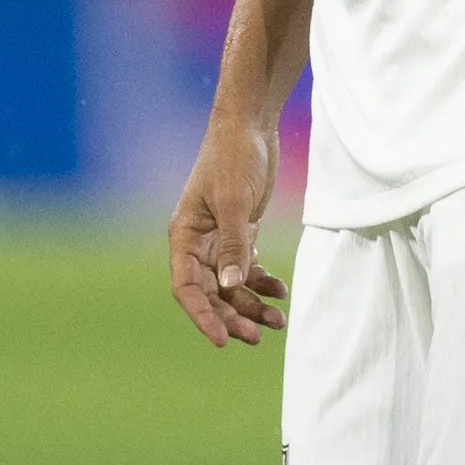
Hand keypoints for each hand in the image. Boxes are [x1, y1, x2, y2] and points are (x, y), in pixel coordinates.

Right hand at [168, 116, 291, 345]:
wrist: (251, 125)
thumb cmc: (234, 158)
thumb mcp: (235, 203)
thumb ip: (233, 246)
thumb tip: (229, 287)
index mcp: (184, 235)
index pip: (186, 287)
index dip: (203, 316)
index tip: (223, 340)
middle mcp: (198, 242)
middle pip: (210, 292)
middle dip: (232, 316)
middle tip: (258, 336)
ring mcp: (219, 239)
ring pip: (231, 285)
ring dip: (251, 304)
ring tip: (277, 320)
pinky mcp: (240, 232)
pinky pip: (246, 269)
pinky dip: (261, 283)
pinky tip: (280, 291)